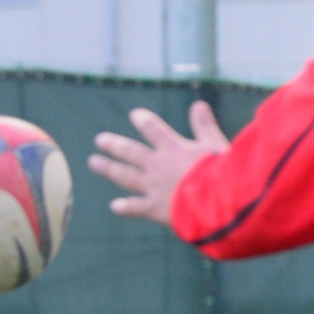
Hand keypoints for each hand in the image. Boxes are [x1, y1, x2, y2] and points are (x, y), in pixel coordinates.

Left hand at [87, 102, 229, 228]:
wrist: (215, 202)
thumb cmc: (220, 173)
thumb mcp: (214, 144)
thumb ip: (204, 125)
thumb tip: (198, 104)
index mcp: (173, 149)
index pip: (154, 130)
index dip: (144, 121)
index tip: (134, 115)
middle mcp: (157, 166)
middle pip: (131, 152)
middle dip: (114, 144)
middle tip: (99, 140)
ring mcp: (152, 187)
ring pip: (125, 176)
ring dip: (109, 168)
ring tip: (93, 162)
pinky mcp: (154, 209)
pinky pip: (134, 208)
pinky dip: (124, 207)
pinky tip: (114, 206)